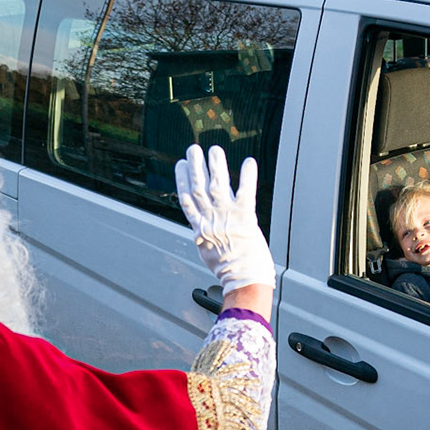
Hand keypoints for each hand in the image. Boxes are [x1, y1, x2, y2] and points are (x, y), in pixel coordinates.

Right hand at [175, 145, 273, 290]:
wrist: (243, 280)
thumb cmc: (228, 271)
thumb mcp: (208, 253)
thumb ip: (204, 236)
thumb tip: (200, 231)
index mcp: (200, 228)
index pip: (187, 199)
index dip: (182, 180)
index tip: (181, 165)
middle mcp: (211, 219)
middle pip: (199, 187)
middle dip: (195, 166)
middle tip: (193, 149)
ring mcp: (228, 217)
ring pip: (218, 185)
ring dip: (216, 166)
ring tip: (214, 150)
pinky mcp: (246, 217)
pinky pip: (246, 192)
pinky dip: (247, 176)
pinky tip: (248, 163)